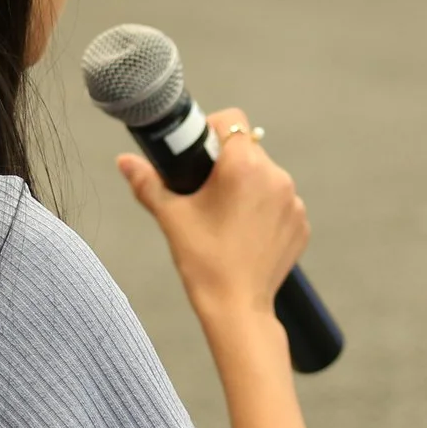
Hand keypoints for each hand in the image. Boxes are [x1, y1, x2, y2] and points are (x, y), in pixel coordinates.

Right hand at [118, 107, 308, 327]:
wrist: (237, 307)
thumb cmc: (204, 262)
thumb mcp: (171, 217)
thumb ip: (146, 182)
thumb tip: (125, 161)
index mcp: (244, 166)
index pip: (231, 120)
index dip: (211, 129)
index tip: (198, 153)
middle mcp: (276, 177)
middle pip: (248, 150)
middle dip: (228, 164)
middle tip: (206, 193)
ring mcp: (293, 201)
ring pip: (266, 177)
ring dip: (249, 187)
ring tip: (226, 217)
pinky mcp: (301, 223)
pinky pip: (281, 203)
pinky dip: (265, 211)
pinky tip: (245, 233)